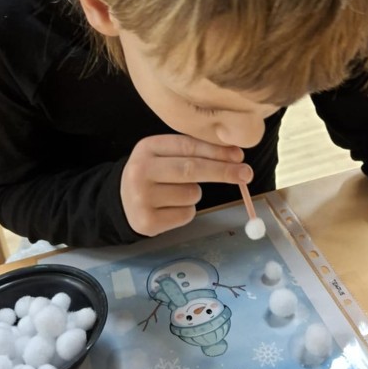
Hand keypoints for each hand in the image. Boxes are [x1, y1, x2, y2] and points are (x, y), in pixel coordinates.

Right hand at [120, 134, 250, 236]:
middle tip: (246, 173)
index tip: (239, 155)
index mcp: (147, 147)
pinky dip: (187, 211)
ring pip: (192, 194)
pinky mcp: (147, 222)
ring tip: (177, 192)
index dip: (216, 151)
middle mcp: (140, 171)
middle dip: (223, 171)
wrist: (121, 201)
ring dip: (195, 194)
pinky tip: (170, 207)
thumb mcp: (165, 155)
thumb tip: (236, 155)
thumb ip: (194, 151)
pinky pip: (186, 214)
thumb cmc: (153, 174)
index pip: (187, 146)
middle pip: (191, 169)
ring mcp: (141, 198)